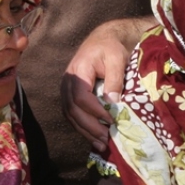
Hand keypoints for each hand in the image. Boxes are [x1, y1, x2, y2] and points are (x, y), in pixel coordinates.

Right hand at [61, 18, 145, 150]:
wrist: (103, 40)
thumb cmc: (112, 48)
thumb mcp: (117, 59)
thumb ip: (114, 79)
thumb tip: (112, 103)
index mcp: (78, 70)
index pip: (80, 96)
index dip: (95, 111)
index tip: (112, 120)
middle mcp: (68, 81)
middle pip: (73, 109)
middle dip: (89, 127)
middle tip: (105, 140)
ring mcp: (67, 90)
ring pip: (71, 115)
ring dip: (85, 132)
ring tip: (101, 144)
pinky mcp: (70, 96)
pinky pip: (73, 115)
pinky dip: (83, 128)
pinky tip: (94, 138)